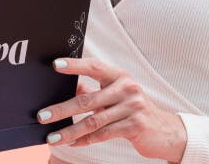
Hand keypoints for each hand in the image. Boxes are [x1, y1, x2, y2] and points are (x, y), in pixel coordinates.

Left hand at [36, 58, 186, 162]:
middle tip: (42, 115)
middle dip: (62, 109)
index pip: (94, 66)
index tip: (55, 65)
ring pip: (93, 121)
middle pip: (87, 99)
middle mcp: (127, 88)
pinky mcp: (135, 126)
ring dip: (70, 131)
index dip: (74, 65)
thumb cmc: (133, 109)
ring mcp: (132, 107)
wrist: (166, 131)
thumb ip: (93, 90)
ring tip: (52, 137)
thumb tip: (68, 86)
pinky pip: (104, 134)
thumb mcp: (115, 95)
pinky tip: (72, 143)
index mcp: (120, 76)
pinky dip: (86, 140)